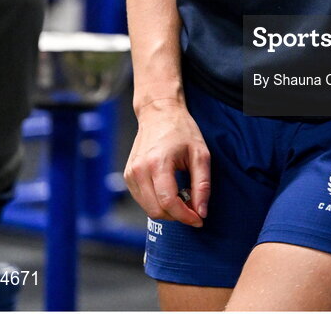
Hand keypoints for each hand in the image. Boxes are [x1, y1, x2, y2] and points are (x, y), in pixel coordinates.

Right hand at [124, 99, 210, 225]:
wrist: (159, 112)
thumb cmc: (182, 130)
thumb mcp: (200, 154)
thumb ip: (202, 185)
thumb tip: (201, 212)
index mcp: (157, 163)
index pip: (168, 203)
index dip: (185, 216)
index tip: (199, 219)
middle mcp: (139, 170)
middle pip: (157, 210)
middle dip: (178, 215)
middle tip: (193, 206)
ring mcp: (131, 173)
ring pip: (148, 209)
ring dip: (168, 210)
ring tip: (183, 195)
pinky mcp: (128, 175)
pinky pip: (142, 200)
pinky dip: (157, 202)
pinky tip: (170, 190)